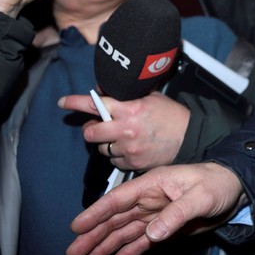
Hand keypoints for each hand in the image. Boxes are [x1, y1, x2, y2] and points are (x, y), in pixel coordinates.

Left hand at [58, 91, 190, 170]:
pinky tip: (129, 149)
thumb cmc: (172, 116)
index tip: (64, 102)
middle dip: (91, 128)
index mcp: (130, 108)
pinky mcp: (132, 164)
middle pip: (91, 132)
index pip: (95, 103)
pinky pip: (114, 161)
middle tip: (98, 126)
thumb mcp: (151, 97)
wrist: (190, 137)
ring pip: (101, 148)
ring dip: (106, 143)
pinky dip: (117, 156)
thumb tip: (105, 90)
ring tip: (120, 138)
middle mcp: (125, 129)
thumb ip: (127, 94)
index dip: (75, 102)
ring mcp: (128, 148)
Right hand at [66, 162, 245, 254]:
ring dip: (104, 247)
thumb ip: (176, 214)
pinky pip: (140, 241)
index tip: (77, 227)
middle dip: (93, 236)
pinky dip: (125, 252)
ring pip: (123, 232)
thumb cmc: (218, 184)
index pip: (119, 199)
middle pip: (115, 219)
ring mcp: (154, 214)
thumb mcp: (200, 197)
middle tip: (73, 252)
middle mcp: (149, 199)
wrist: (236, 190)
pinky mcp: (164, 228)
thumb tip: (151, 234)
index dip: (96, 212)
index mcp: (153, 184)